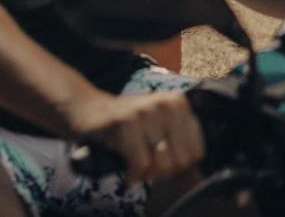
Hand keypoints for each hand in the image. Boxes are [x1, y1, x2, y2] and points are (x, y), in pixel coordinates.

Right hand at [71, 90, 204, 183]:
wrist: (86, 110)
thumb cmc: (125, 127)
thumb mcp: (157, 135)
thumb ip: (180, 156)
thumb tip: (198, 181)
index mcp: (178, 104)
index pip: (195, 154)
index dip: (176, 163)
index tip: (157, 154)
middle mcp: (165, 103)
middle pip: (180, 161)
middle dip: (160, 168)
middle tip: (142, 156)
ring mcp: (145, 110)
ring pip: (161, 164)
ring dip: (144, 170)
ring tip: (132, 157)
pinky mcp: (125, 120)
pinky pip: (140, 163)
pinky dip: (131, 172)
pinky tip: (124, 164)